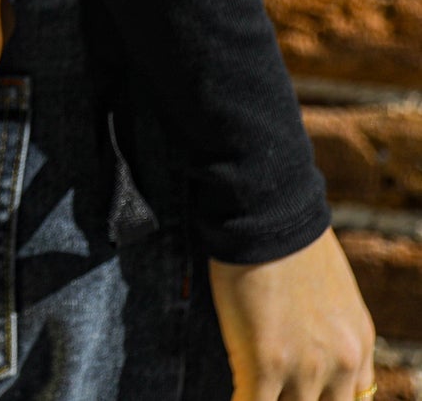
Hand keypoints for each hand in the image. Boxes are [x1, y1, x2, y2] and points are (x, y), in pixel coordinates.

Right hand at [209, 228, 375, 400]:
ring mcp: (305, 366)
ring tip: (252, 386)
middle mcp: (340, 362)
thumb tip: (305, 336)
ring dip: (270, 400)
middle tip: (275, 388)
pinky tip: (234, 393)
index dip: (323, 400)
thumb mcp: (332, 289)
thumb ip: (327, 325)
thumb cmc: (289, 236)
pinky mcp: (266, 361)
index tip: (299, 392)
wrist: (267, 210)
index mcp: (357, 344)